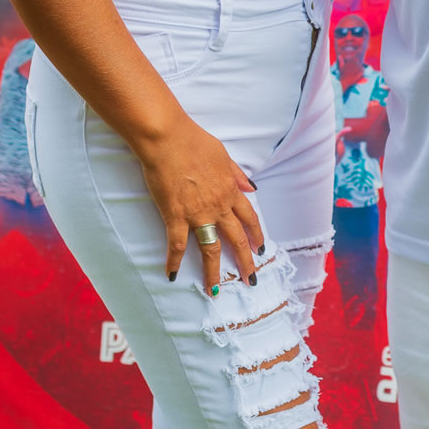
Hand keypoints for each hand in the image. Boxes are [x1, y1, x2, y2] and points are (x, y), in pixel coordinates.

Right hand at [137, 113, 263, 291]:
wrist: (168, 138)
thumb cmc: (193, 141)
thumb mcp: (223, 155)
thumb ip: (237, 175)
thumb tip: (252, 188)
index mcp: (230, 190)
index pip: (250, 218)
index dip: (256, 235)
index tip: (261, 248)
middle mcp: (218, 206)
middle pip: (236, 239)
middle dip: (246, 261)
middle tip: (250, 279)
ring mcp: (197, 213)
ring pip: (210, 249)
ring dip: (213, 272)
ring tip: (214, 290)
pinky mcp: (175, 216)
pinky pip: (176, 244)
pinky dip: (174, 261)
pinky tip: (172, 275)